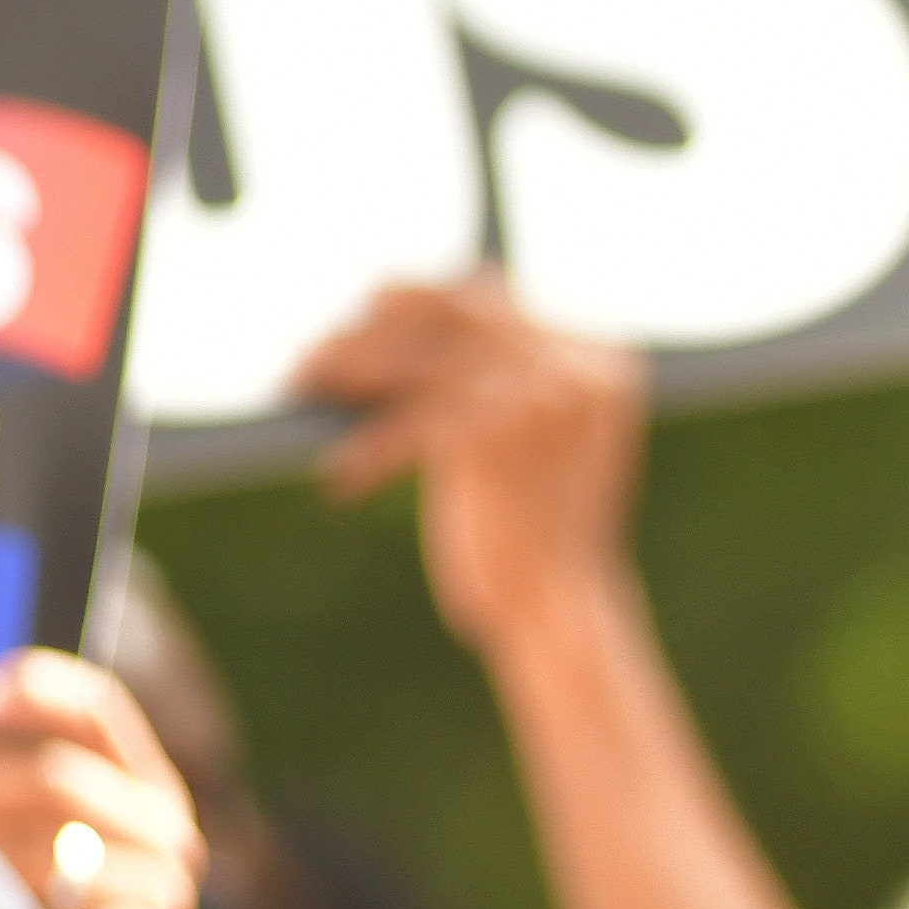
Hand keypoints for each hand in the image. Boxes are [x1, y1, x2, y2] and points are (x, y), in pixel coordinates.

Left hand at [292, 278, 644, 655]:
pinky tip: (342, 476)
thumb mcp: (527, 437)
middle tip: (313, 356)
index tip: (362, 308)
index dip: (415, 300)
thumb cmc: (532, 532)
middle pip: (452, 310)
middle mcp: (582, 365)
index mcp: (601, 359)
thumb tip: (388, 311)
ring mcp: (547, 395)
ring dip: (352, 372)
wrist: (561, 612)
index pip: (490, 296)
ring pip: (423, 360)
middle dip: (372, 329)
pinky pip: (411, 420)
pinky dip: (370, 447)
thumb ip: (495, 374)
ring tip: (307, 392)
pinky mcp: (502, 435)